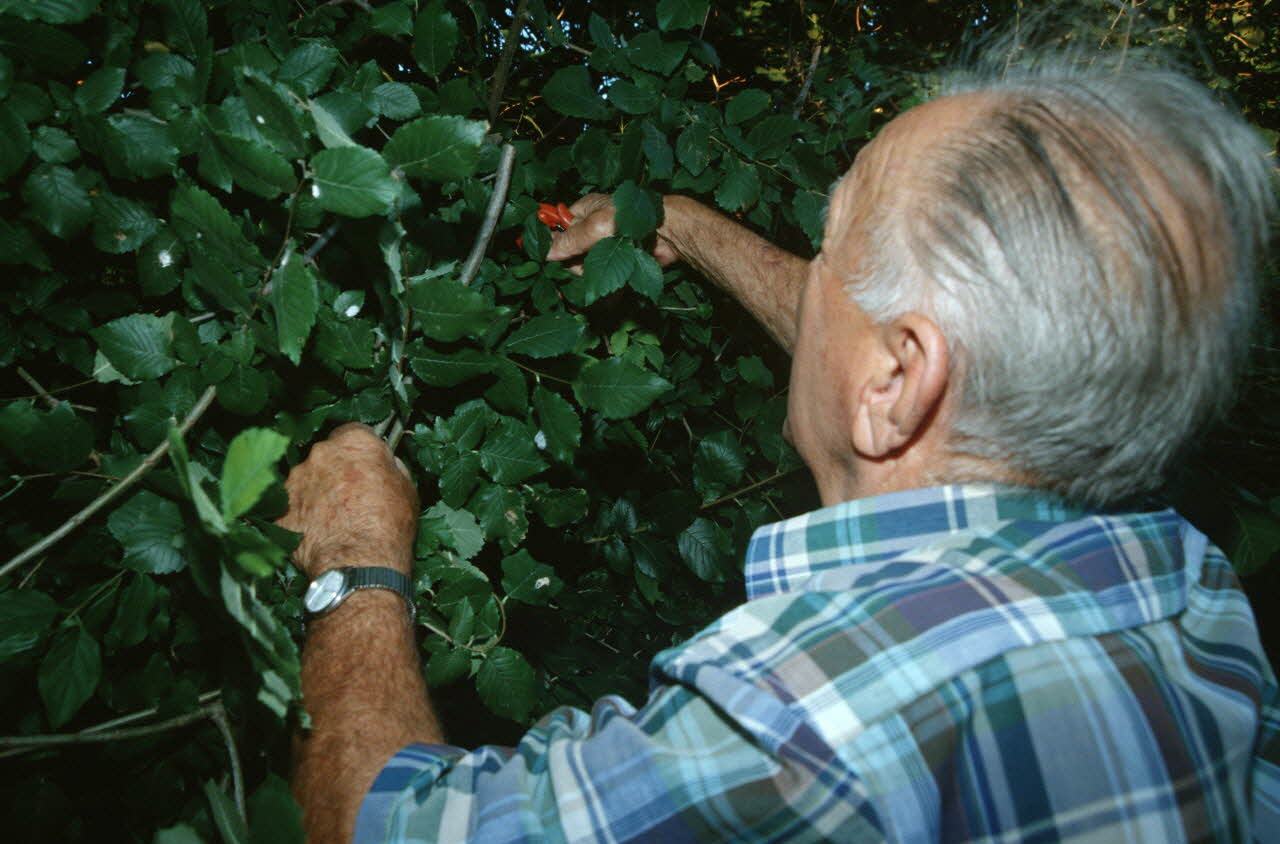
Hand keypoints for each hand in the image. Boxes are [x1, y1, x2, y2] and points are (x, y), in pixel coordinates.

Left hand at [277, 423, 418, 578]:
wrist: (359, 565)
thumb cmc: (389, 527)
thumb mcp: (407, 489)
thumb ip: (390, 468)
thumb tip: (383, 465)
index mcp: (355, 443)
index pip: (353, 432)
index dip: (360, 450)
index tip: (365, 464)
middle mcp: (320, 454)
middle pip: (326, 455)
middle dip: (336, 470)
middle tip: (351, 495)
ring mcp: (295, 480)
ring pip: (306, 479)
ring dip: (317, 492)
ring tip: (333, 519)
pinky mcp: (279, 509)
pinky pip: (291, 506)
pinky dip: (302, 516)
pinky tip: (318, 532)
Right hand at [546, 193, 679, 269]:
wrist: (665, 233)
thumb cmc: (629, 220)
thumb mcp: (593, 227)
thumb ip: (568, 240)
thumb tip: (544, 252)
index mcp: (585, 210)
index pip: (560, 227)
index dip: (555, 242)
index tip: (551, 256)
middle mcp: (593, 227)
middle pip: (570, 250)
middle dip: (574, 261)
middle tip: (584, 261)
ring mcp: (605, 244)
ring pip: (584, 265)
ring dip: (588, 271)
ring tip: (601, 267)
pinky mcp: (617, 260)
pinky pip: (600, 274)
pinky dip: (600, 279)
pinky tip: (604, 282)